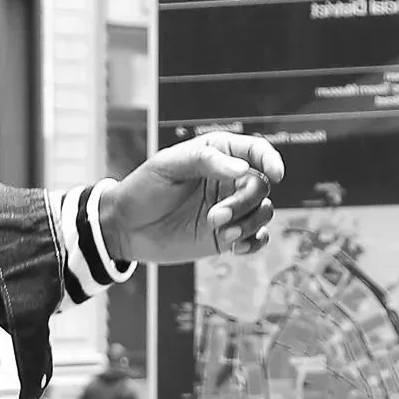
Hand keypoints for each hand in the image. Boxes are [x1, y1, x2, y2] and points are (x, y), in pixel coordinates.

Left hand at [104, 132, 283, 267]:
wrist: (125, 227)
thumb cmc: (143, 188)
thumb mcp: (168, 165)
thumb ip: (205, 161)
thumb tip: (243, 169)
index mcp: (219, 154)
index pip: (256, 151)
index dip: (270, 159)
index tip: (274, 173)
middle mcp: (229, 180)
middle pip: (260, 186)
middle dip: (244, 202)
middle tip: (215, 217)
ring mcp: (229, 209)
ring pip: (262, 212)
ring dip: (248, 224)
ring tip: (222, 234)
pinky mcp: (225, 235)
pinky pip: (256, 237)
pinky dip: (254, 242)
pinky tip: (236, 247)